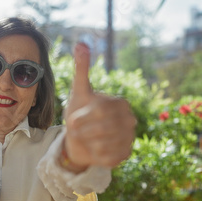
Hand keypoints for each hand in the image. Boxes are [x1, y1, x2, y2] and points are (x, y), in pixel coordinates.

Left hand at [63, 43, 135, 171]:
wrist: (80, 140)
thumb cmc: (80, 113)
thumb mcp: (78, 92)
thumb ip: (81, 69)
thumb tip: (80, 43)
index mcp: (121, 103)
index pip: (100, 111)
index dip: (82, 118)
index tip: (71, 121)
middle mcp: (131, 120)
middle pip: (102, 128)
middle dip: (82, 131)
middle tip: (74, 131)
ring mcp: (130, 138)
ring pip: (104, 144)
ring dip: (86, 142)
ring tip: (83, 139)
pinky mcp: (125, 154)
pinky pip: (106, 157)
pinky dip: (93, 154)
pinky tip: (91, 149)